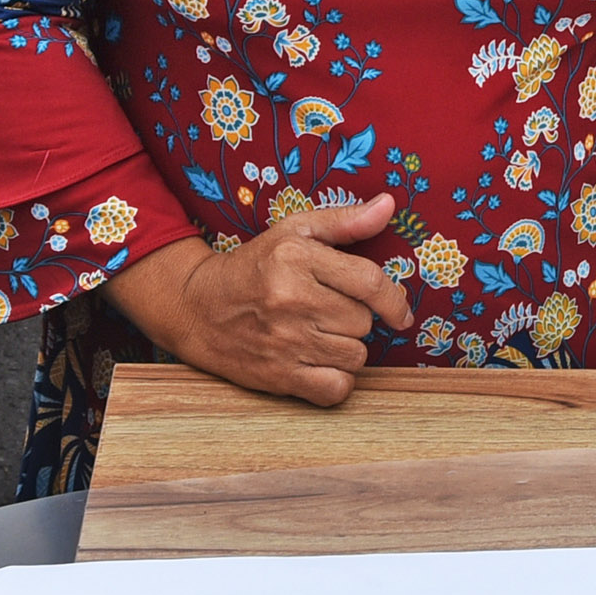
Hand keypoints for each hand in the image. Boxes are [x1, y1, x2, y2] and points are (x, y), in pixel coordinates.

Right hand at [106, 195, 413, 406]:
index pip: (369, 282)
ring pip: (355, 356)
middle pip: (363, 322)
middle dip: (355, 319)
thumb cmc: (254, 266)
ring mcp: (285, 342)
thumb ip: (345, 221)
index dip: (394, 300)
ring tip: (321, 334)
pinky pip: (336, 389)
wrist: (197, 308)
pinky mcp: (278, 377)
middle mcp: (291, 301)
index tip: (399, 311)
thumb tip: (389, 205)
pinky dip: (337, 381)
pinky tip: (322, 364)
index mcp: (297, 259)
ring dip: (347, 349)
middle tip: (328, 311)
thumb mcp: (293, 232)